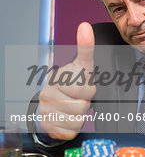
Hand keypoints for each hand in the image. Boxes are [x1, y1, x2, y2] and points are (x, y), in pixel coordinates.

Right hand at [39, 22, 95, 139]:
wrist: (54, 104)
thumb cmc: (72, 85)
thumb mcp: (83, 67)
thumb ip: (85, 48)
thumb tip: (85, 26)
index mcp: (59, 77)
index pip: (83, 87)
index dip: (88, 91)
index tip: (82, 85)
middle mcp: (49, 91)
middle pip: (82, 106)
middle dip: (85, 104)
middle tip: (79, 98)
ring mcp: (46, 107)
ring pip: (76, 119)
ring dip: (80, 116)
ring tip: (73, 107)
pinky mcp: (46, 123)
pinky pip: (69, 130)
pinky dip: (72, 127)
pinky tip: (67, 118)